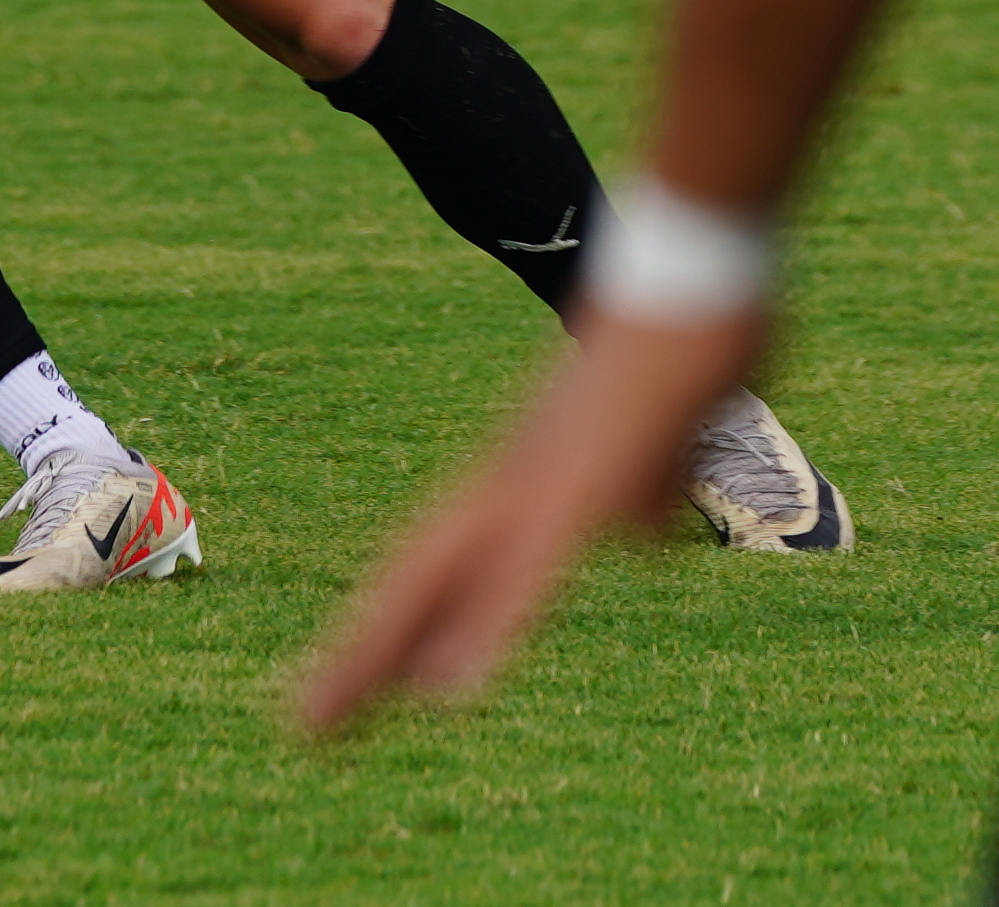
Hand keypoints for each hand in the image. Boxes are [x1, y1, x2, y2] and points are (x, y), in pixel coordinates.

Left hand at [295, 308, 762, 733]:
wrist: (696, 267)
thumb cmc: (684, 347)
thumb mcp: (659, 443)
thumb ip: (641, 492)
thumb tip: (636, 541)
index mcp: (520, 475)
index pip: (436, 562)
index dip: (394, 623)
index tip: (349, 684)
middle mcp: (508, 483)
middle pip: (414, 580)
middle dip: (360, 658)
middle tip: (302, 731)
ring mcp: (536, 487)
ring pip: (443, 585)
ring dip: (386, 656)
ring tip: (327, 721)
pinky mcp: (579, 493)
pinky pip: (521, 579)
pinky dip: (481, 637)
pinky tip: (449, 691)